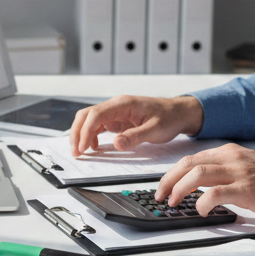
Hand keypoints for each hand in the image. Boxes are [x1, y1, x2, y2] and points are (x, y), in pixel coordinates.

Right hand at [69, 95, 204, 156]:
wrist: (178, 113)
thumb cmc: (169, 118)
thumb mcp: (155, 130)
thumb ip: (135, 137)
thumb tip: (116, 143)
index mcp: (124, 104)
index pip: (96, 114)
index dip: (85, 131)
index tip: (82, 146)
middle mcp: (116, 105)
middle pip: (87, 115)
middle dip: (77, 132)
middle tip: (75, 151)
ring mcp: (115, 112)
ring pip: (90, 120)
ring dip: (81, 134)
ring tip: (80, 151)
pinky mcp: (117, 119)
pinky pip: (98, 125)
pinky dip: (91, 136)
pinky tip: (93, 147)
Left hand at [156, 143, 254, 219]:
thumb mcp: (246, 168)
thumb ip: (224, 171)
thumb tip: (198, 184)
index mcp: (229, 152)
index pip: (191, 158)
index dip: (172, 173)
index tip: (164, 186)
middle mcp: (232, 158)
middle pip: (188, 163)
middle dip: (168, 180)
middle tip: (160, 195)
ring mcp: (239, 172)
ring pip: (197, 174)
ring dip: (179, 189)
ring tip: (174, 202)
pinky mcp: (247, 189)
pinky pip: (215, 193)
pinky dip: (201, 202)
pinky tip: (200, 210)